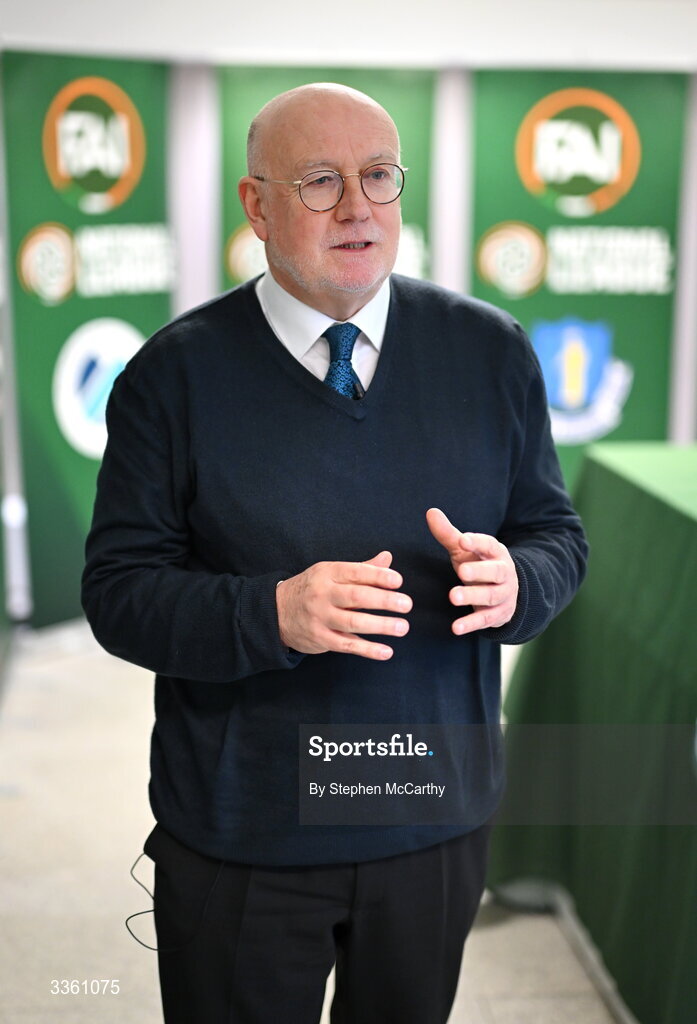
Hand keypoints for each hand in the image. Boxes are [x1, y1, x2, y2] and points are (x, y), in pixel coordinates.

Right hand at [275, 551, 411, 660]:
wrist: (275, 612)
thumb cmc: (312, 589)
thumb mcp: (330, 573)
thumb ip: (361, 569)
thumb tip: (387, 558)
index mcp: (327, 573)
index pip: (355, 572)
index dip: (378, 576)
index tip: (399, 581)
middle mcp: (323, 594)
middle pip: (356, 597)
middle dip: (384, 601)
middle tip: (407, 604)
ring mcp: (320, 617)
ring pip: (353, 622)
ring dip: (380, 626)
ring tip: (402, 627)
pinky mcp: (320, 639)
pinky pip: (347, 645)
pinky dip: (368, 649)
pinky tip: (386, 651)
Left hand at [426, 508, 518, 635]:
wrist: (506, 592)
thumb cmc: (479, 564)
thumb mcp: (464, 550)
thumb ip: (448, 534)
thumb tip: (430, 512)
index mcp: (495, 552)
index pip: (488, 545)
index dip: (477, 542)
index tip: (462, 540)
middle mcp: (504, 572)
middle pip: (494, 572)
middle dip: (479, 572)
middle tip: (461, 571)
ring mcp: (503, 595)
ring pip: (490, 596)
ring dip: (473, 597)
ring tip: (453, 597)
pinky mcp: (498, 615)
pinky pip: (485, 620)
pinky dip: (471, 624)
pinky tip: (455, 627)